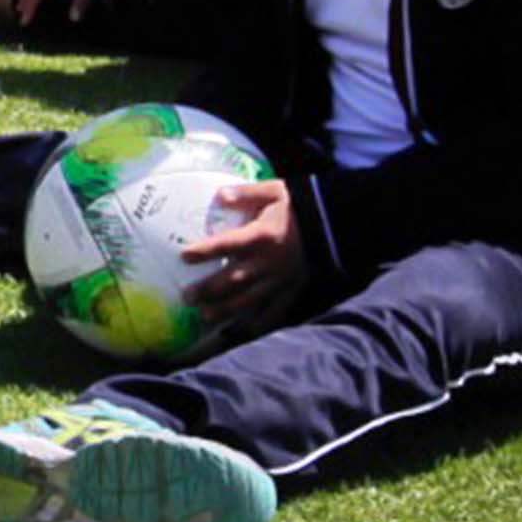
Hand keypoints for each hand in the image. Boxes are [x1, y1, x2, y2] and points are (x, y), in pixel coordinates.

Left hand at [180, 180, 306, 320]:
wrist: (336, 224)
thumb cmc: (300, 207)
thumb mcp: (274, 192)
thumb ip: (246, 194)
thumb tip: (219, 195)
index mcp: (262, 236)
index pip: (228, 244)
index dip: (206, 251)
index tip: (184, 256)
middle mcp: (269, 262)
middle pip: (234, 279)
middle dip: (209, 289)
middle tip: (187, 296)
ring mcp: (281, 279)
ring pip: (250, 299)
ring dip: (226, 309)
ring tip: (205, 316)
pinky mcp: (294, 289)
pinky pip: (275, 310)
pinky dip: (259, 322)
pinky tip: (243, 330)